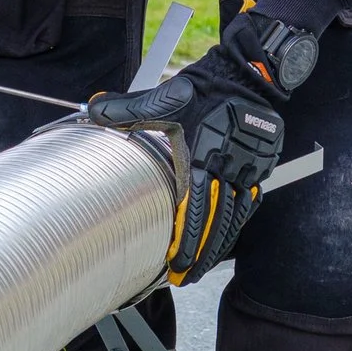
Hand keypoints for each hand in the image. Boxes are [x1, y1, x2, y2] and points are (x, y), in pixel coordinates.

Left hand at [85, 15, 307, 282]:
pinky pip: (251, 200)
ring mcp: (248, 167)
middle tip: (189, 276)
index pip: (195, 208)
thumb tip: (91, 111)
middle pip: (218, 221)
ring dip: (222, 243)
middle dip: (203, 253)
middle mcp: (228, 167)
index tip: (176, 264)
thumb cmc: (203, 87)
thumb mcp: (162, 98)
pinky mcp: (261, 164)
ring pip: (238, 215)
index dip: (187, 240)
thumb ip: (126, 110)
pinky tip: (230, 233)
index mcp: (202, 155)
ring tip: (206, 265)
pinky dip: (240, 220)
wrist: (246, 73)